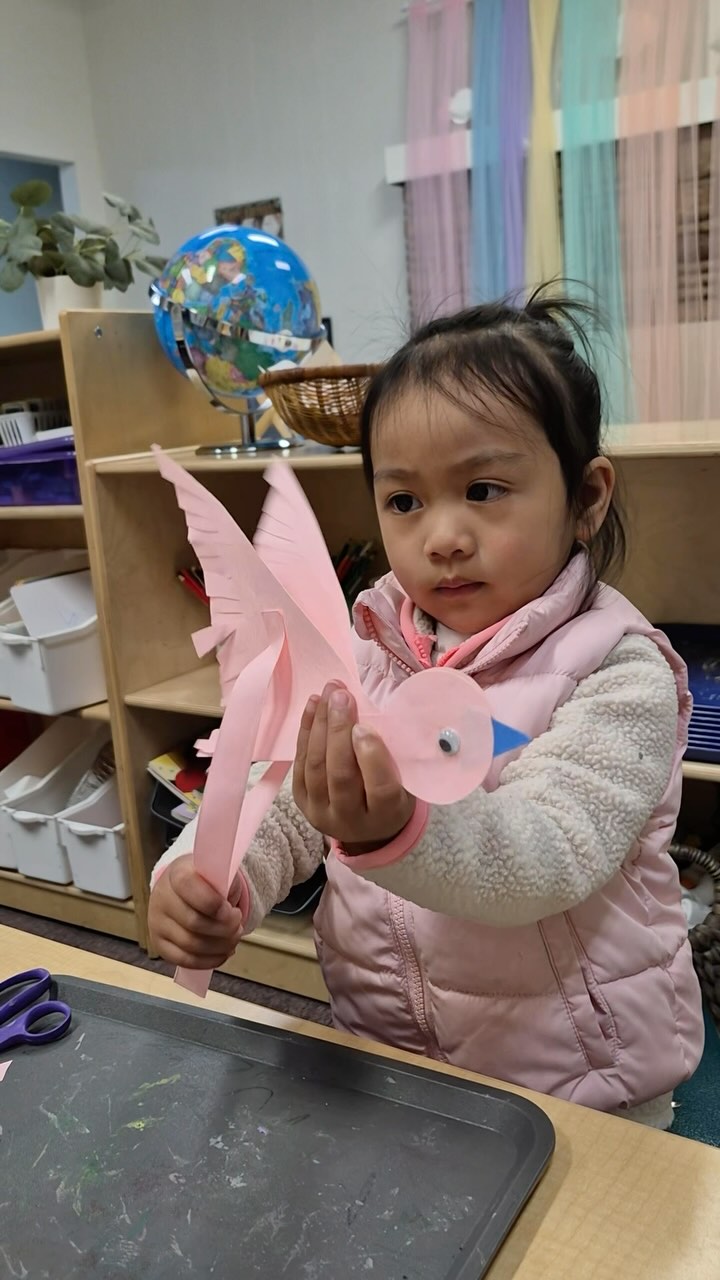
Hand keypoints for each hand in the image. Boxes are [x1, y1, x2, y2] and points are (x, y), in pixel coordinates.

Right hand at [148, 854, 244, 969]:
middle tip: (238, 925)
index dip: (213, 903)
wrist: (184, 888)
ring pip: (191, 944)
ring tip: (233, 938)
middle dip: (224, 929)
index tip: (233, 911)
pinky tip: (223, 952)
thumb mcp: (219, 873)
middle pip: (193, 922)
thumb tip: (228, 909)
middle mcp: (161, 898)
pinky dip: (209, 960)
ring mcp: (156, 923)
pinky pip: (184, 960)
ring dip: (220, 946)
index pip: (188, 887)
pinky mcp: (159, 944)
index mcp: (176, 873)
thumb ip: (225, 885)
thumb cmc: (206, 881)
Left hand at [293, 683, 414, 851]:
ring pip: (315, 766)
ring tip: (327, 695)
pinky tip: (313, 706)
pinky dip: (305, 731)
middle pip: (340, 775)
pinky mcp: (301, 801)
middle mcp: (350, 819)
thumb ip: (395, 756)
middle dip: (338, 731)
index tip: (364, 726)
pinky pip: (300, 763)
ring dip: (319, 725)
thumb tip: (379, 709)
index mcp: (386, 815)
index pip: (380, 789)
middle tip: (341, 696)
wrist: (367, 828)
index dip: (372, 757)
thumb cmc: (394, 795)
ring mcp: (320, 812)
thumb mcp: (406, 782)